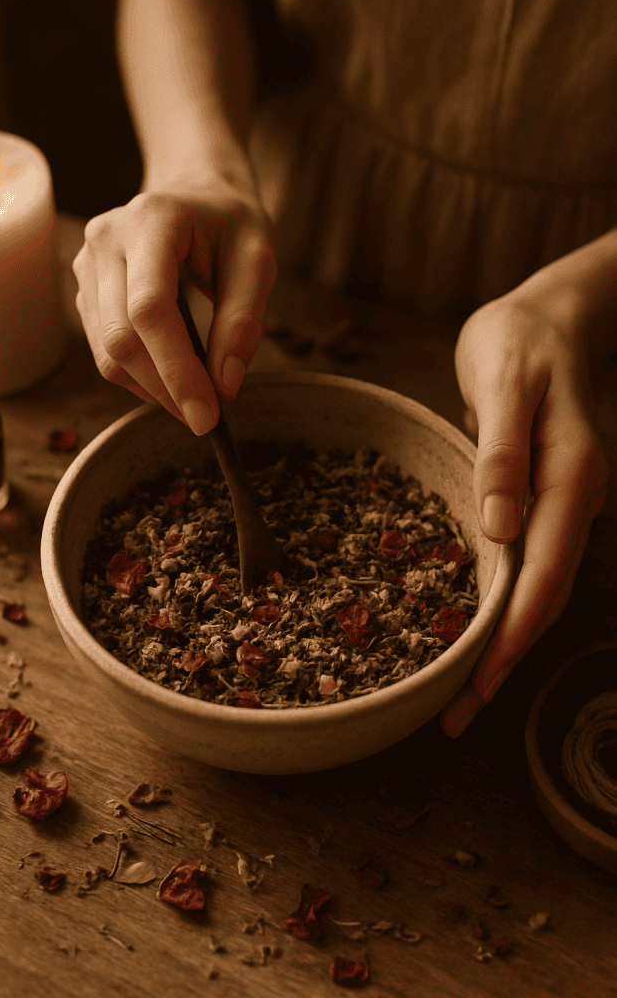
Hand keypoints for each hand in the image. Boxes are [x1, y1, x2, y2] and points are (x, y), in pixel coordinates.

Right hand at [72, 178, 276, 434]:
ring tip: (195, 398)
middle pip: (122, 338)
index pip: (151, 310)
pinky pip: (105, 349)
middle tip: (206, 418)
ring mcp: (88, 264)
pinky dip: (140, 377)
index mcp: (151, 221)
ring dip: (152, 389)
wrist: (195, 193)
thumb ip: (244, 320)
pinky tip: (172, 377)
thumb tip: (225, 385)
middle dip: (165, 389)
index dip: (177, 370)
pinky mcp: (86, 290)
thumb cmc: (230, 223)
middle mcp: (106, 239)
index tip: (207, 415)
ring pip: (107, 352)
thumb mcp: (258, 260)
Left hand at [440, 299, 607, 735]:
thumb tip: (501, 530)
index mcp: (571, 478)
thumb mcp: (504, 382)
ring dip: (500, 640)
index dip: (509, 640)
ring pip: (536, 587)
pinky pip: (526, 563)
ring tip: (458, 688)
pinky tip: (471, 623)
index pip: (543, 578)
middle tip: (454, 715)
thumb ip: (501, 453)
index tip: (474, 690)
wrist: (549, 316)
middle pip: (542, 598)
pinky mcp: (542, 499)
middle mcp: (576, 501)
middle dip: (501, 660)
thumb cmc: (520, 340)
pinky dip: (500, 602)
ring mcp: (563, 503)